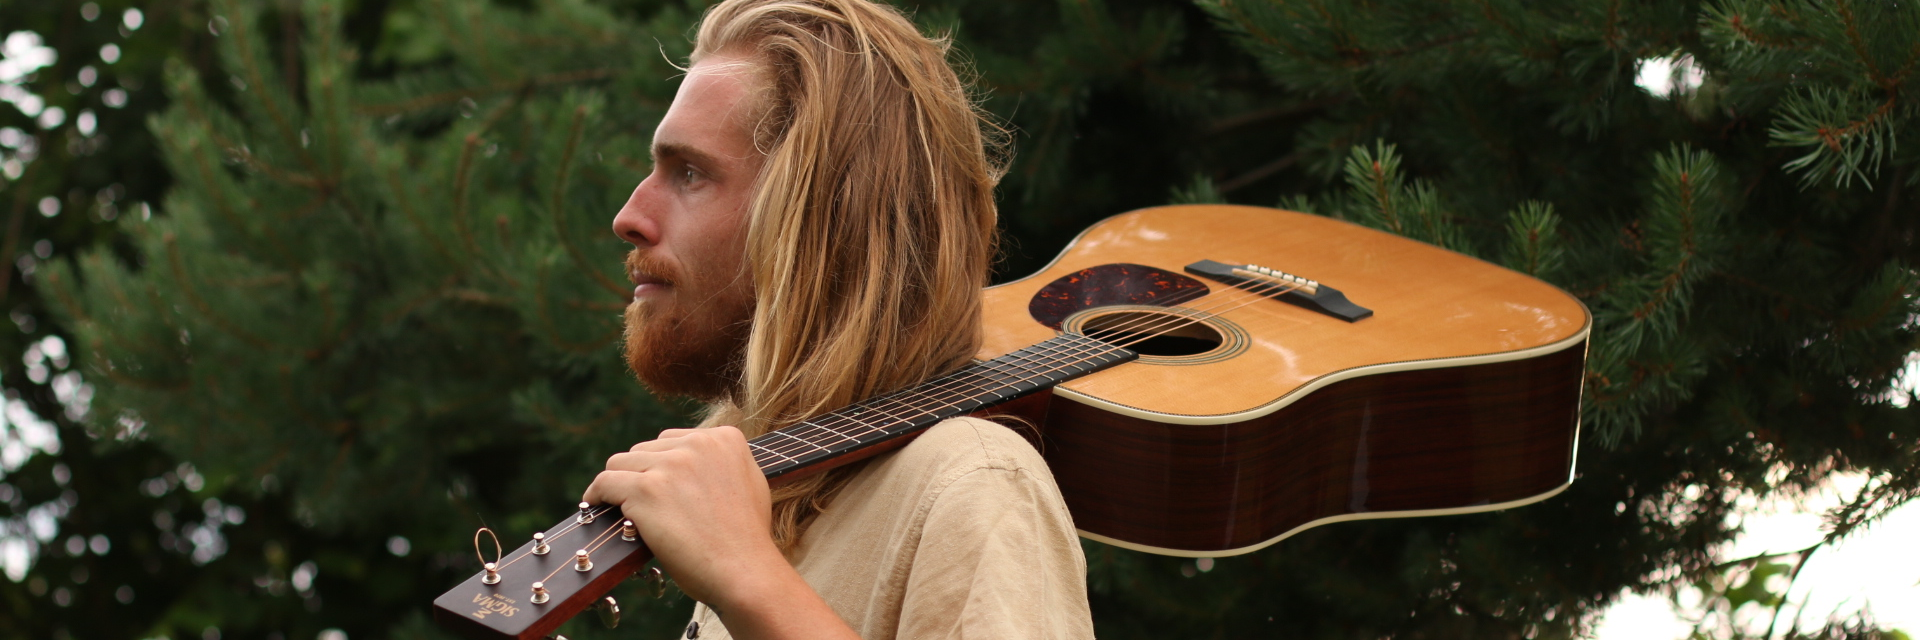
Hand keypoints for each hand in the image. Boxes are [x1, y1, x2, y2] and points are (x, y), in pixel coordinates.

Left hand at [581, 427, 781, 607]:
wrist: (743, 571)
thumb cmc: (745, 539)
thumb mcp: (750, 483)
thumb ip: (722, 464)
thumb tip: (691, 460)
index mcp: (724, 438)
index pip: (673, 440)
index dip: (662, 467)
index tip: (660, 490)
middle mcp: (698, 443)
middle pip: (645, 449)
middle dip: (643, 476)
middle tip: (646, 507)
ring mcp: (671, 465)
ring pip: (621, 463)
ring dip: (620, 485)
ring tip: (622, 508)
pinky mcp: (646, 489)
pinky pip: (605, 482)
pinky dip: (596, 494)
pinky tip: (594, 505)